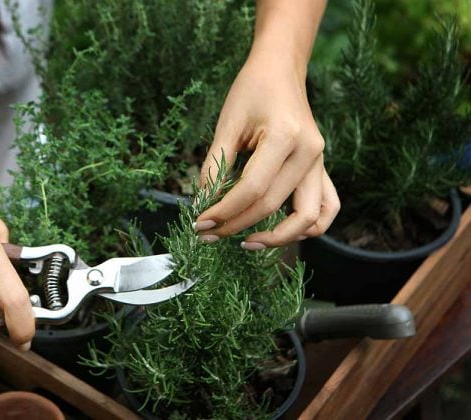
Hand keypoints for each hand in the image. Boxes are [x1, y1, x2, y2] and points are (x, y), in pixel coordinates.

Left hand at [195, 45, 338, 248]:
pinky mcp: (321, 169)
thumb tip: (203, 204)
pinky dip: (307, 227)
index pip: (252, 189)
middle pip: (273, 205)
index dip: (224, 211)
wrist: (280, 69)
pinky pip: (325, 208)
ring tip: (247, 242)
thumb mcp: (227, 124)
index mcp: (286, 136)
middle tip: (209, 234)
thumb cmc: (251, 90)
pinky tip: (279, 231)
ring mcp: (321, 162)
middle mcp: (310, 153)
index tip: (201, 224)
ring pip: (309, 218)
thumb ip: (215, 166)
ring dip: (278, 237)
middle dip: (237, 225)